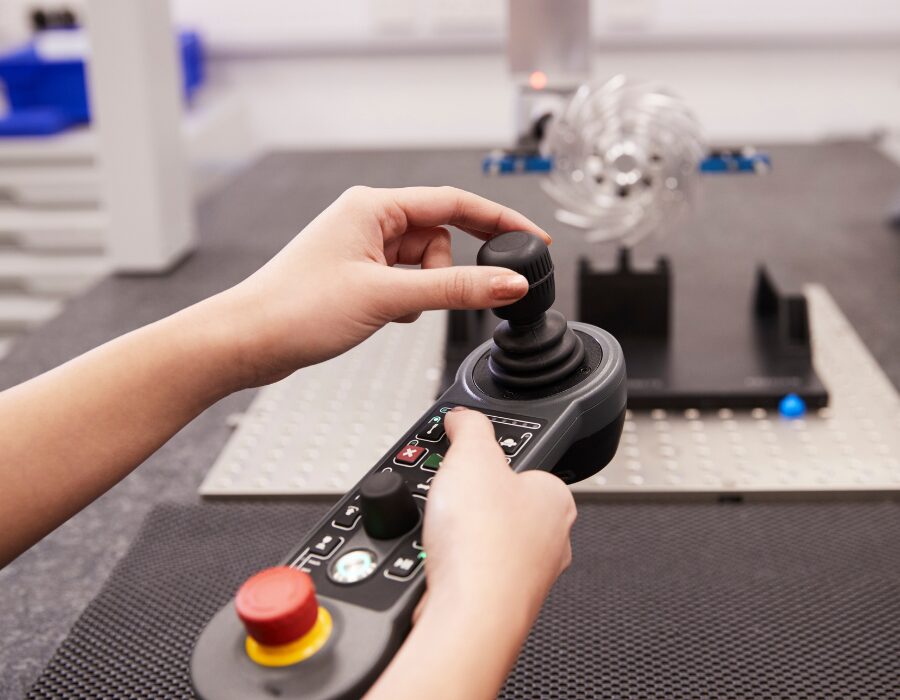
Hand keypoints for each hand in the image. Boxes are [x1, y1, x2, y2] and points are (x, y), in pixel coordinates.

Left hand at [216, 186, 549, 387]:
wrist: (246, 341)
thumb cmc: (294, 308)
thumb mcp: (387, 296)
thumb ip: (455, 289)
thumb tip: (508, 282)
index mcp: (374, 206)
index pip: (455, 203)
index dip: (500, 221)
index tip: (534, 239)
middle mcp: (368, 220)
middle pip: (440, 237)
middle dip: (446, 271)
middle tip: (431, 295)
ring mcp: (362, 248)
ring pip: (424, 264)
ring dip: (421, 291)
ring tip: (388, 309)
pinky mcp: (358, 275)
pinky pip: (404, 282)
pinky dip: (405, 300)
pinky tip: (381, 315)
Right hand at [419, 407, 575, 628]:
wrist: (470, 614)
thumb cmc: (485, 543)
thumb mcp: (471, 456)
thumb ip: (469, 427)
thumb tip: (463, 416)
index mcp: (557, 498)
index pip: (524, 468)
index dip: (489, 462)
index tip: (466, 463)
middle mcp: (552, 540)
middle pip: (502, 506)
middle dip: (471, 503)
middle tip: (449, 499)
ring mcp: (529, 576)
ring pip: (486, 542)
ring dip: (460, 537)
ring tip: (442, 533)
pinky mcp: (502, 603)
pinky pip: (472, 573)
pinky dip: (453, 567)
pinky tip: (440, 563)